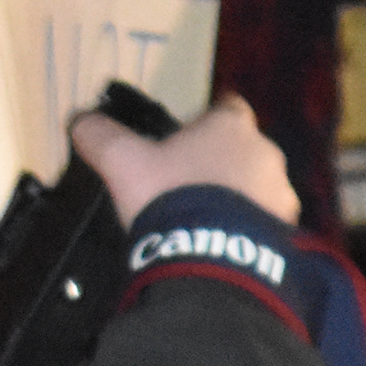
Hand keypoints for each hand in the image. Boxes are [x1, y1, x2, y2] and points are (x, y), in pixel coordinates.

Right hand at [71, 92, 301, 227]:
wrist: (211, 258)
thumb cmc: (169, 195)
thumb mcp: (122, 161)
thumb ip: (100, 136)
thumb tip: (79, 121)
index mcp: (231, 126)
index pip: (227, 107)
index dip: (207, 119)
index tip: (189, 135)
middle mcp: (265, 153)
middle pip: (243, 149)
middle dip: (220, 162)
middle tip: (188, 183)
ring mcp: (280, 194)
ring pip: (258, 187)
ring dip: (237, 196)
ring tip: (205, 219)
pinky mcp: (285, 232)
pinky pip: (264, 222)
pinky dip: (246, 227)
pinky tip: (222, 242)